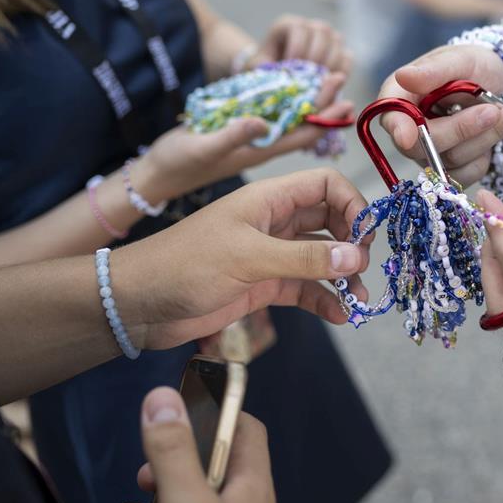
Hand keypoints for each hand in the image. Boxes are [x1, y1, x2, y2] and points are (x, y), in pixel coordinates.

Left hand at [111, 168, 371, 350]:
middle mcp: (274, 222)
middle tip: (362, 268)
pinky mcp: (263, 285)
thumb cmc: (185, 266)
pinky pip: (305, 288)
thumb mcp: (248, 258)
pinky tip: (339, 317)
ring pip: (321, 258)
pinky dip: (324, 300)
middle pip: (330, 221)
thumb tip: (357, 257)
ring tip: (360, 302)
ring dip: (343, 277)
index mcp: (268, 199)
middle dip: (353, 243)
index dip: (352, 204)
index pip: (326, 185)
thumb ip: (304, 259)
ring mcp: (270, 254)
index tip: (365, 237)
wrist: (138, 304)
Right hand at [116, 387, 275, 502]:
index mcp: (251, 484)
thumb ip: (175, 452)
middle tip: (151, 458)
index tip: (183, 396)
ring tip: (139, 487)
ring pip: (193, 493)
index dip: (215, 405)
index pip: (243, 426)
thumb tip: (163, 399)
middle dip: (176, 451)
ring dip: (162, 485)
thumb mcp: (188, 501)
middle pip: (212, 458)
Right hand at [135, 72, 353, 201]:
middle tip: (340, 76)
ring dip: (306, 98)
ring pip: (287, 118)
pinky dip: (282, 99)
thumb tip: (263, 120)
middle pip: (301, 124)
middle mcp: (262, 145)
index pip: (304, 134)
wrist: (156, 174)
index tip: (347, 99)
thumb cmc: (179, 163)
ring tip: (324, 76)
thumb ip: (233, 136)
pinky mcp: (237, 131)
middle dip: (322, 102)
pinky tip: (290, 85)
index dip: (326, 117)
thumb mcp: (204, 148)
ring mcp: (251, 139)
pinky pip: (268, 114)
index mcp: (261, 151)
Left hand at [254, 14, 353, 75]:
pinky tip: (331, 83)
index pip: (298, 27)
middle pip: (321, 31)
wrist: (278, 76)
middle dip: (315, 55)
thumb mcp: (259, 66)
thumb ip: (265, 68)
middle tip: (308, 76)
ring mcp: (328, 37)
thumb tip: (280, 75)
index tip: (291, 66)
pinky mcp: (339, 51)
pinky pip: (347, 57)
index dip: (297, 47)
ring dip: (329, 63)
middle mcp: (310, 26)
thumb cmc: (266, 69)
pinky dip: (342, 70)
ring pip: (336, 40)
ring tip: (319, 81)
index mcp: (288, 24)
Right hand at [377, 44, 502, 185]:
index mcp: (401, 97)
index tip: (408, 136)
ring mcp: (429, 153)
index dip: (398, 129)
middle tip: (494, 111)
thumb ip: (433, 71)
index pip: (391, 118)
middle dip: (463, 129)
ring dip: (488, 135)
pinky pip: (468, 173)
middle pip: (424, 146)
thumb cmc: (472, 65)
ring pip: (452, 159)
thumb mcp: (458, 59)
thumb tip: (404, 76)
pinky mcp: (452, 169)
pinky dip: (491, 150)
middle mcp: (410, 130)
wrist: (500, 81)